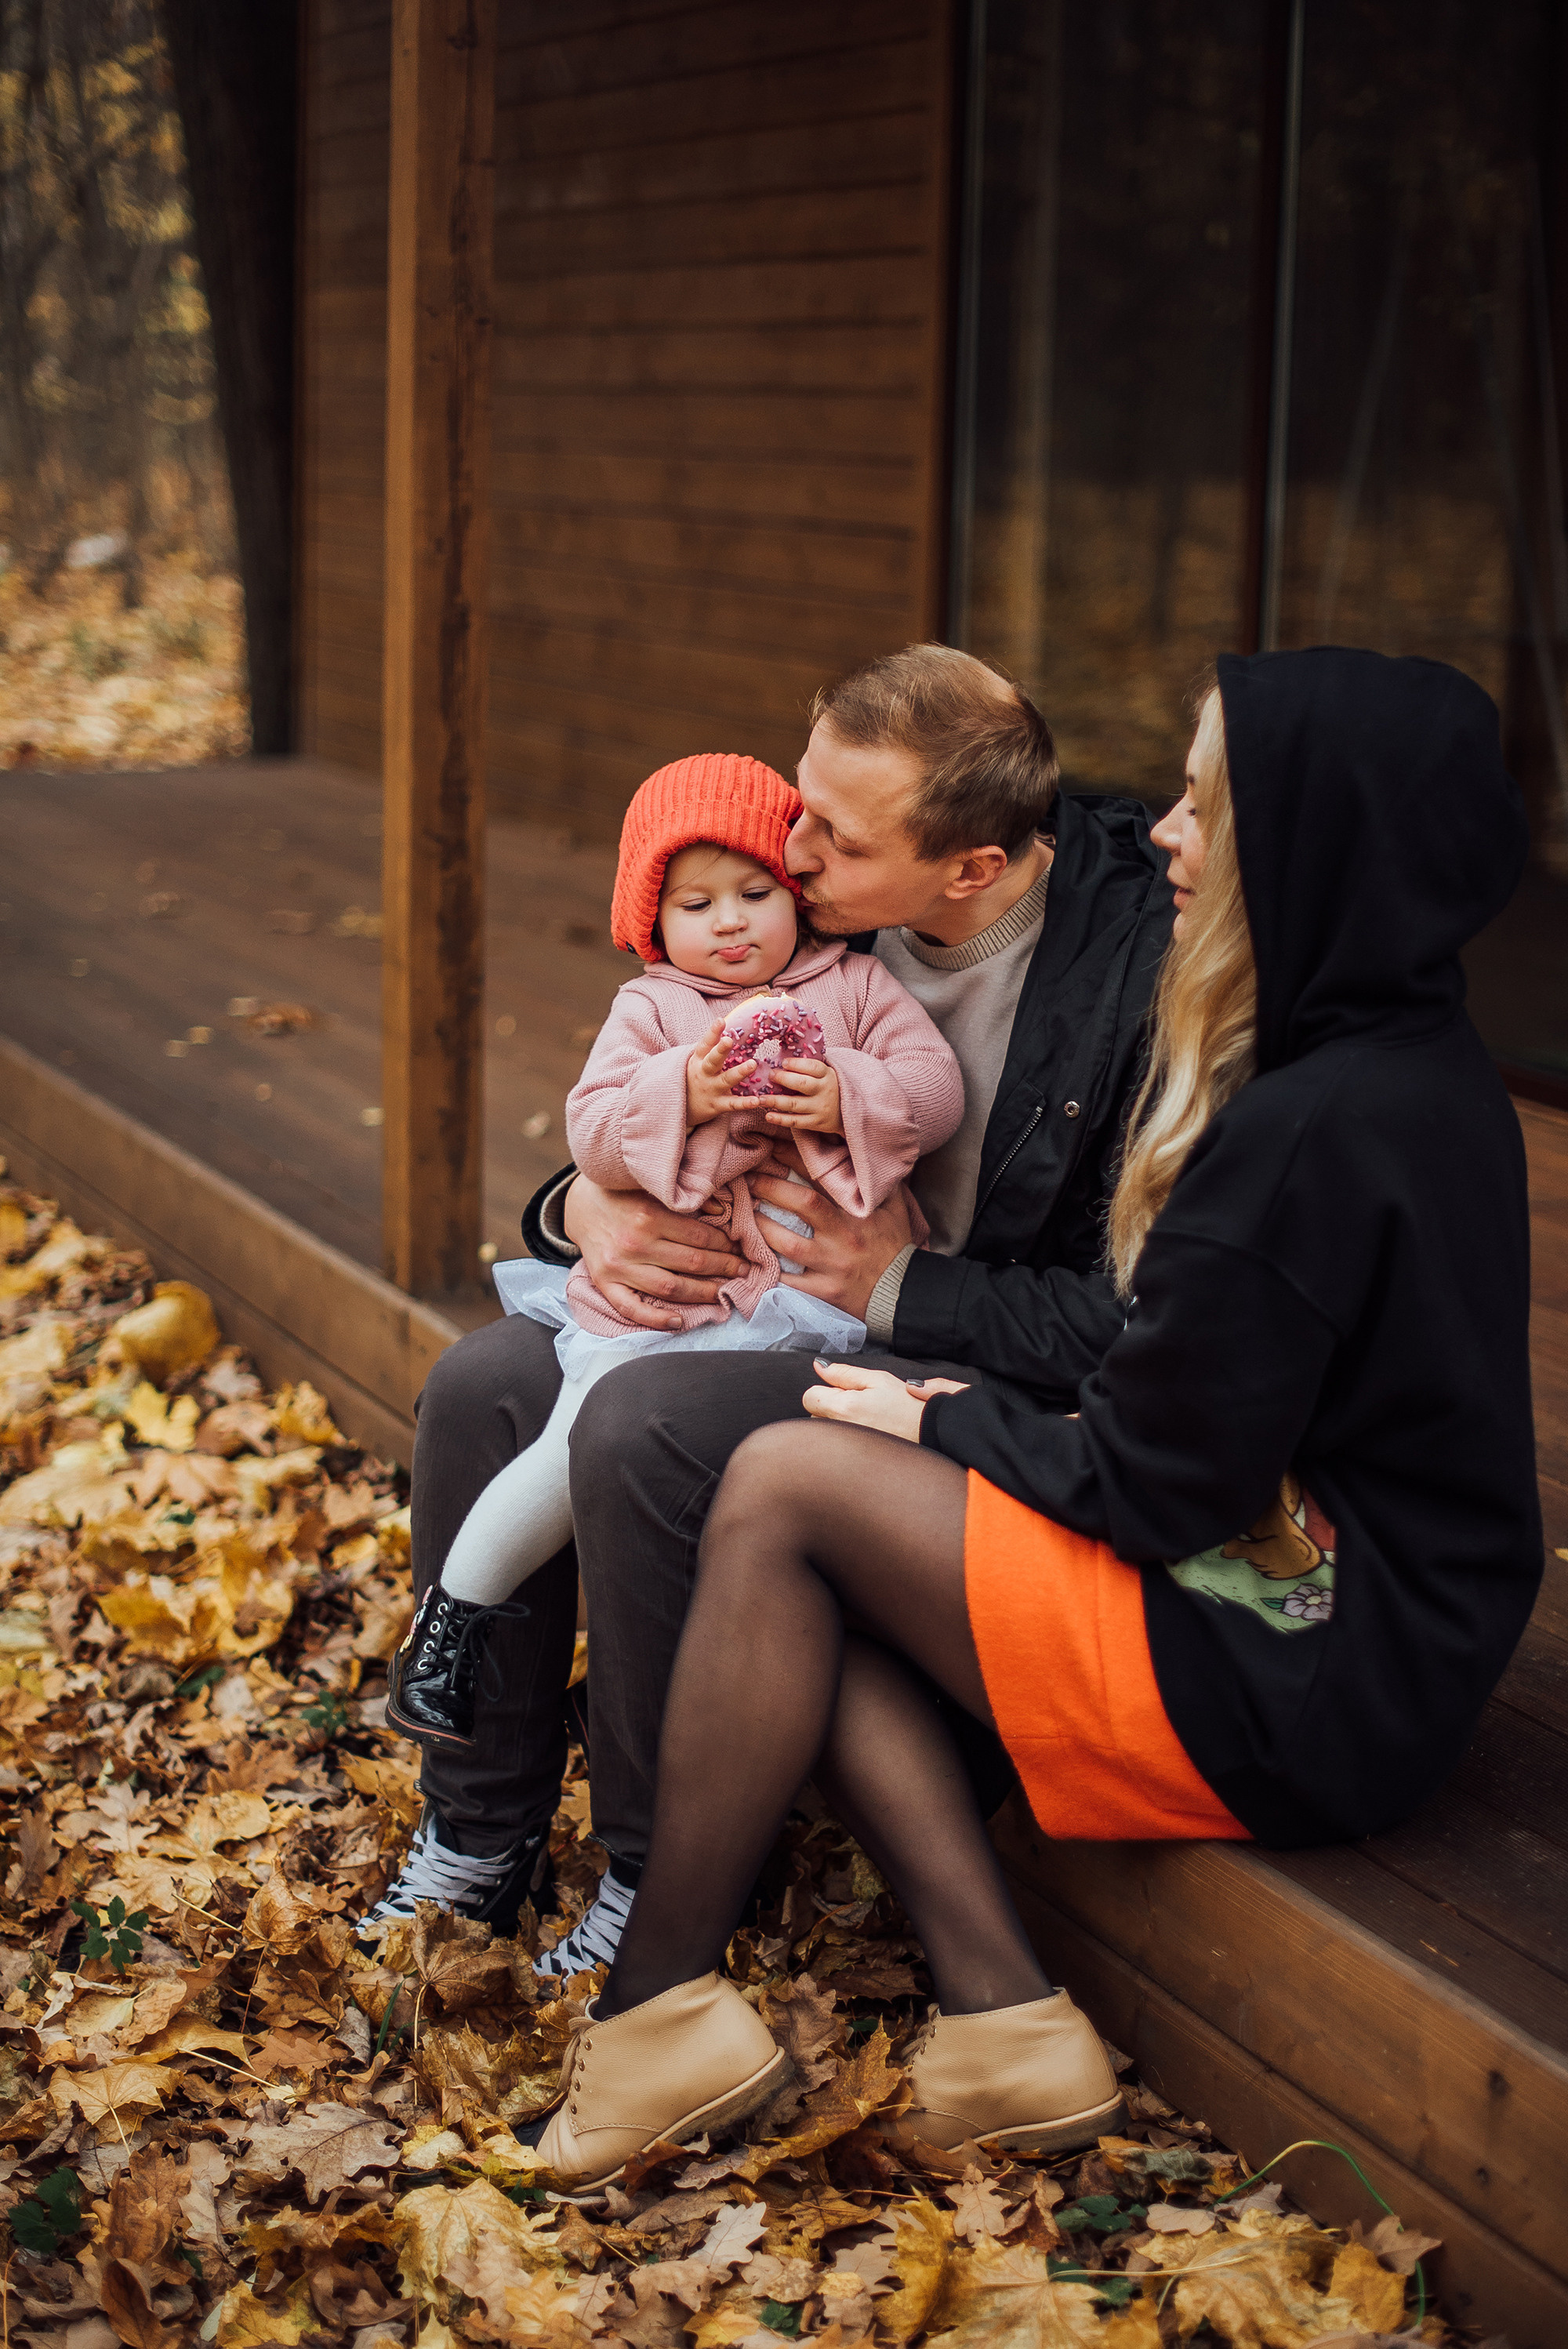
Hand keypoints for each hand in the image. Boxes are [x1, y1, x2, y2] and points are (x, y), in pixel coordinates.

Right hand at [562, 1172, 745, 1330]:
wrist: (580, 1204)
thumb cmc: (623, 1193)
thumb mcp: (652, 1186)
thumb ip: (684, 1198)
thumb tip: (721, 1207)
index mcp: (649, 1215)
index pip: (700, 1236)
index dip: (725, 1244)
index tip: (738, 1247)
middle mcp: (634, 1243)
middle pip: (692, 1263)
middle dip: (724, 1268)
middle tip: (743, 1270)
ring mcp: (618, 1266)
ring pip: (671, 1288)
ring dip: (703, 1293)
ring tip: (723, 1293)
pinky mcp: (605, 1283)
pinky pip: (631, 1308)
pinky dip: (656, 1319)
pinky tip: (678, 1322)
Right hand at [686, 1016, 758, 1129]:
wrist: (680, 1107)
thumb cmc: (696, 1077)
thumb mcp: (698, 1061)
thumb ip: (711, 1046)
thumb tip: (725, 1021)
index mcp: (699, 1060)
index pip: (705, 1044)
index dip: (712, 1032)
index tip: (720, 1020)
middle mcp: (704, 1073)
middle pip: (712, 1061)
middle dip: (720, 1050)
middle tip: (728, 1040)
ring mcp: (711, 1089)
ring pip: (725, 1080)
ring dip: (739, 1072)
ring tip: (752, 1064)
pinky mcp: (717, 1105)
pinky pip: (732, 1104)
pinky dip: (744, 1104)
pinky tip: (757, 1101)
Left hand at [748, 1144, 914, 1319]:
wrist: (903, 1290)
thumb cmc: (895, 1244)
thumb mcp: (895, 1206)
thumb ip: (876, 1179)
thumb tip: (862, 1151)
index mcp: (858, 1211)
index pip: (823, 1177)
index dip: (795, 1159)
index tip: (772, 1149)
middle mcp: (844, 1235)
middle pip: (802, 1204)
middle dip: (771, 1188)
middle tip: (750, 1180)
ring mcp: (832, 1265)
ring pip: (787, 1244)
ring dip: (762, 1227)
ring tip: (748, 1216)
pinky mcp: (824, 1291)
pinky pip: (789, 1282)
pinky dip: (768, 1272)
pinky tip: (751, 1260)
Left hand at [764, 1058, 841, 1135]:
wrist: (847, 1112)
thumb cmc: (828, 1088)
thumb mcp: (825, 1075)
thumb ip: (809, 1068)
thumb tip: (780, 1058)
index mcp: (827, 1075)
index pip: (813, 1067)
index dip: (797, 1064)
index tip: (784, 1063)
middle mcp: (824, 1090)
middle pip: (802, 1084)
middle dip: (783, 1079)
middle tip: (770, 1076)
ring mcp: (820, 1108)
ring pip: (795, 1104)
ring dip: (775, 1101)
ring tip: (760, 1099)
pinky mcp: (816, 1122)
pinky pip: (796, 1121)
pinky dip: (780, 1119)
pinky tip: (768, 1116)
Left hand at [802, 1358, 969, 1442]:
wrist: (930, 1433)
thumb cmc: (907, 1405)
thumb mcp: (877, 1379)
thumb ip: (844, 1373)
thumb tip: (819, 1366)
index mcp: (844, 1408)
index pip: (809, 1396)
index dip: (824, 1390)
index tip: (844, 1392)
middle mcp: (840, 1431)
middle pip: (813, 1415)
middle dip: (829, 1407)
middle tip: (858, 1405)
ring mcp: (845, 1448)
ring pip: (825, 1431)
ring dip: (835, 1424)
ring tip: (864, 1421)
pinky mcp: (851, 1460)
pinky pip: (835, 1446)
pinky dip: (844, 1439)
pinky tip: (865, 1435)